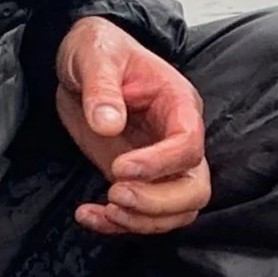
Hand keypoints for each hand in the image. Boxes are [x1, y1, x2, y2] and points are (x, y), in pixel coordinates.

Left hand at [54, 18, 209, 236]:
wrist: (82, 64)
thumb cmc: (99, 51)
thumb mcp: (95, 56)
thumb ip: (101, 87)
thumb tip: (107, 122)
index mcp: (179, 104)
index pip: (189, 145)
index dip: (160, 164)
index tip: (120, 168)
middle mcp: (178, 139)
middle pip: (195, 189)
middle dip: (158, 203)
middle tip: (115, 194)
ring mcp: (161, 165)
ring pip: (176, 211)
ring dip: (142, 221)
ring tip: (104, 209)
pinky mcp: (139, 181)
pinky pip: (144, 215)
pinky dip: (118, 225)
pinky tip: (88, 215)